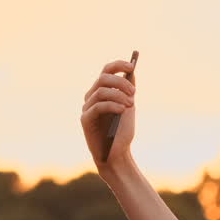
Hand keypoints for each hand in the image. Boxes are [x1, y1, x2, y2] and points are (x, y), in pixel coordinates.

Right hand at [80, 58, 136, 172]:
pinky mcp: (85, 119)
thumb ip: (128, 90)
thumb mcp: (129, 107)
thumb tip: (131, 71)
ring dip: (119, 95)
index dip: (118, 65)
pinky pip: (98, 106)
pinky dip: (112, 105)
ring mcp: (87, 108)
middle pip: (103, 78)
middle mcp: (91, 97)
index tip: (132, 66)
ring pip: (101, 91)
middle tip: (134, 92)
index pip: (106, 71)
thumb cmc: (122, 131)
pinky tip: (123, 110)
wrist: (117, 153)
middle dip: (120, 82)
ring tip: (131, 105)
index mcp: (102, 91)